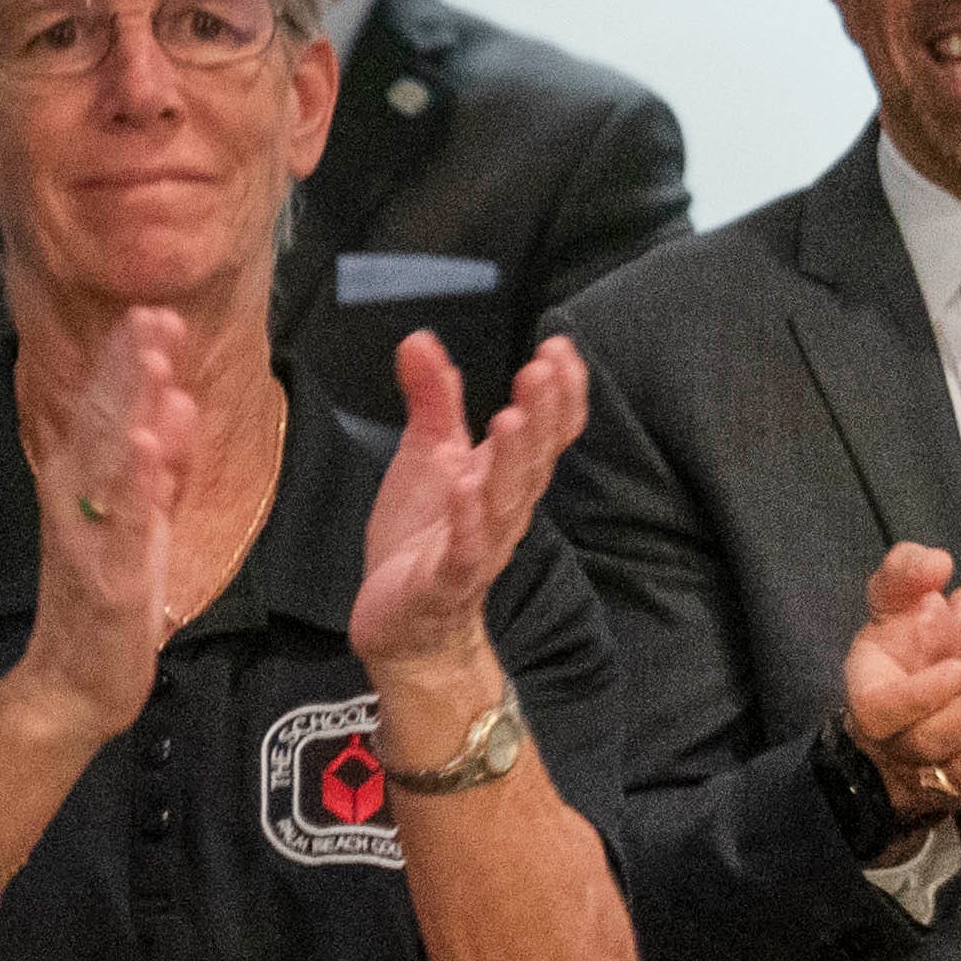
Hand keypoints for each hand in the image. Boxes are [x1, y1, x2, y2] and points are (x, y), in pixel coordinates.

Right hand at [13, 308, 193, 743]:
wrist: (74, 681)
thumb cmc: (107, 595)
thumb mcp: (130, 522)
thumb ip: (148, 467)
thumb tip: (164, 409)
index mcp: (84, 485)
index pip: (105, 412)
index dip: (125, 361)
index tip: (150, 309)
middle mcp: (81, 500)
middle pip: (104, 422)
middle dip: (130, 367)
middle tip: (155, 310)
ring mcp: (93, 535)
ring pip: (113, 462)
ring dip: (133, 408)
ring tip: (157, 359)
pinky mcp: (113, 574)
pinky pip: (126, 521)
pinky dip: (138, 480)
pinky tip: (149, 441)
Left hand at [354, 331, 589, 722]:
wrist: (402, 621)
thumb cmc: (422, 536)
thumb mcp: (426, 455)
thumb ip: (432, 399)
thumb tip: (420, 338)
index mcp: (504, 478)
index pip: (546, 433)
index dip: (558, 395)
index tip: (558, 347)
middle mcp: (504, 510)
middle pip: (532, 461)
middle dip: (541, 415)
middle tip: (543, 369)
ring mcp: (479, 547)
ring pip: (504, 501)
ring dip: (511, 462)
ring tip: (511, 419)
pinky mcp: (445, 581)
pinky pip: (464, 552)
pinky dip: (468, 522)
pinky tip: (465, 488)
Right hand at [837, 543, 960, 827]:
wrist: (912, 696)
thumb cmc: (904, 642)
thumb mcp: (895, 603)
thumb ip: (906, 576)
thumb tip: (935, 561)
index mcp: (872, 699)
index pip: (885, 709)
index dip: (920, 694)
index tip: (959, 666)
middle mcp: (897, 744)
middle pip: (933, 742)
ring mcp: (931, 772)